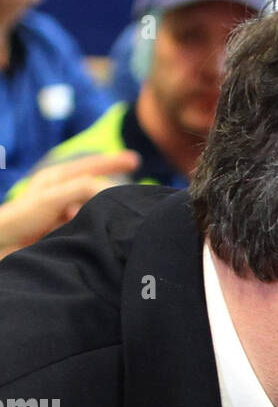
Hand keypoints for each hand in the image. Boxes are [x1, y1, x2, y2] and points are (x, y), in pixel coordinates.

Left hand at [0, 150, 140, 257]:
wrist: (5, 246)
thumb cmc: (21, 218)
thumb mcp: (52, 197)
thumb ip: (81, 189)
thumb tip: (108, 190)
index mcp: (58, 178)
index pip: (91, 165)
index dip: (113, 161)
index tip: (135, 160)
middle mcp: (63, 194)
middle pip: (96, 189)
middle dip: (113, 195)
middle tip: (133, 201)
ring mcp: (66, 214)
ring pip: (94, 209)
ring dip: (104, 215)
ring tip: (111, 223)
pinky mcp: (68, 232)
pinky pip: (90, 225)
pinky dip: (97, 229)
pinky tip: (102, 237)